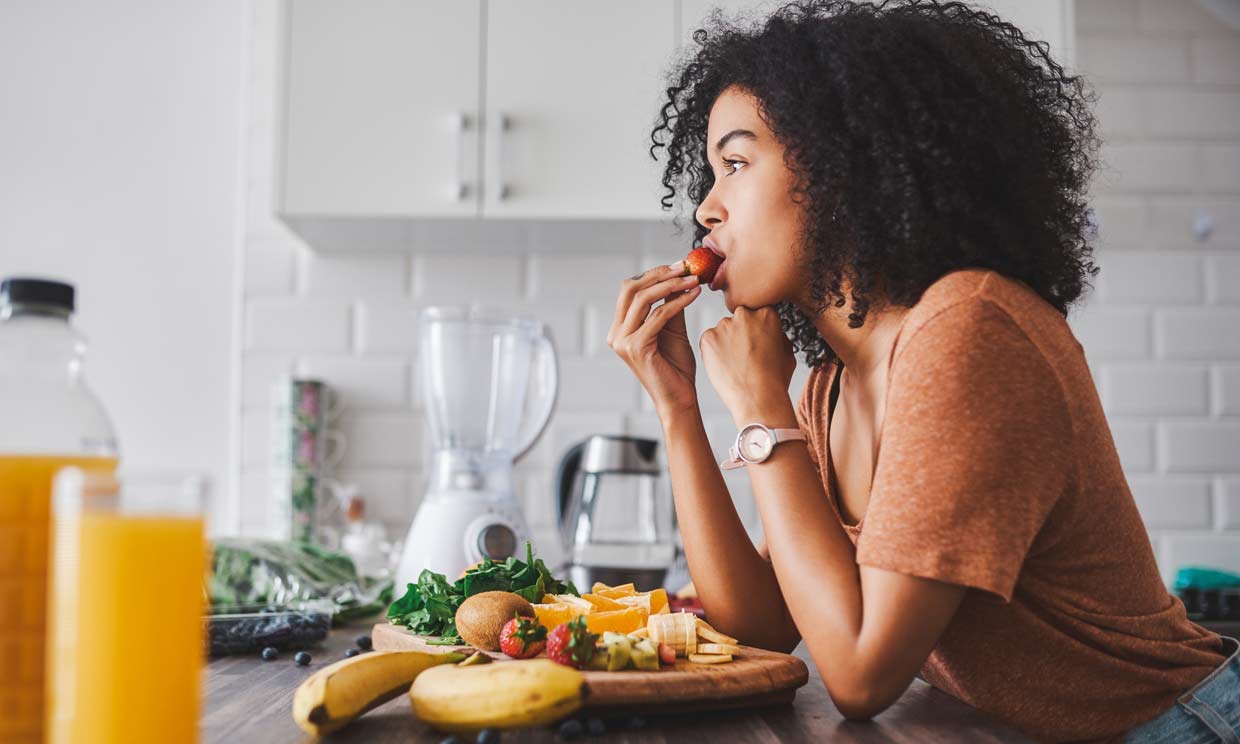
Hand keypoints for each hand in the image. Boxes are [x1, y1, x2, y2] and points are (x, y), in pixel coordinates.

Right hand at [607, 263, 703, 417]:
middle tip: (685, 267)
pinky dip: (678, 302)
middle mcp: (617, 334)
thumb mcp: (672, 329)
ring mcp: (623, 341)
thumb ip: (669, 305)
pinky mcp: (636, 347)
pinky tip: (694, 295)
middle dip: (659, 274)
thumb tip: (677, 277)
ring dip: (671, 285)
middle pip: (630, 289)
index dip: (653, 273)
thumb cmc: (676, 367)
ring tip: (693, 279)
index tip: (679, 265)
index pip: (630, 290)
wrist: (680, 398)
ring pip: (643, 299)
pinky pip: (659, 315)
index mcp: (620, 328)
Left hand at [699, 306, 796, 424]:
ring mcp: (724, 325)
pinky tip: (724, 367)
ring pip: (722, 331)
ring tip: (735, 365)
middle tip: (744, 355)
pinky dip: (713, 352)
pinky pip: (709, 341)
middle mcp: (744, 314)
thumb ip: (777, 334)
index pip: (757, 314)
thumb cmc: (775, 380)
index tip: (757, 344)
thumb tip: (771, 331)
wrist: (758, 399)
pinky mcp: (707, 338)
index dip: (757, 331)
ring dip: (726, 343)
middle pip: (739, 320)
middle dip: (740, 334)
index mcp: (766, 314)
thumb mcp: (787, 352)